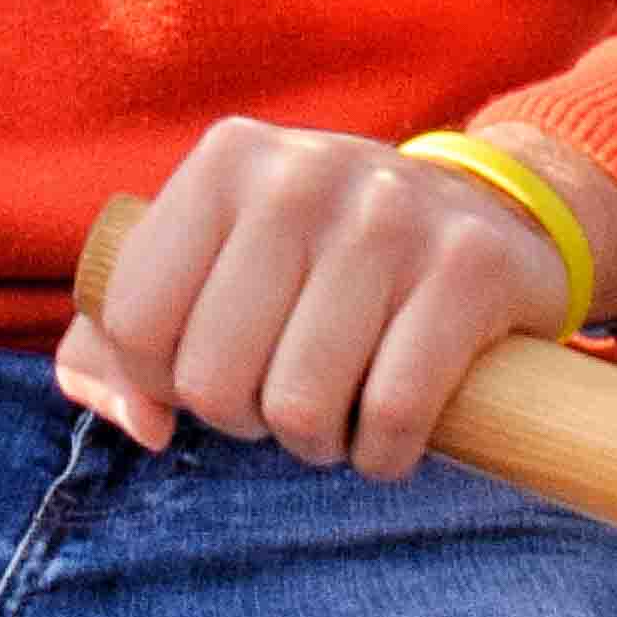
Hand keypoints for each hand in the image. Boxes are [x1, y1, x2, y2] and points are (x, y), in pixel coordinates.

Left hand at [52, 118, 616, 479]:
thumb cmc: (325, 258)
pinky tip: (389, 432)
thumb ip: (126, 336)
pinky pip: (393, 412)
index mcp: (226, 162)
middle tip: (284, 394)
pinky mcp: (469, 265)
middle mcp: (302, 174)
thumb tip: (141, 422)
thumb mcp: (220, 258)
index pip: (135, 320)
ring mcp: (390, 215)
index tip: (211, 372)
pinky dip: (384, 454)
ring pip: (301, 404)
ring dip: (317, 443)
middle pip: (213, 377)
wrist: (490, 212)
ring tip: (338, 412)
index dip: (161, 381)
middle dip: (245, 418)